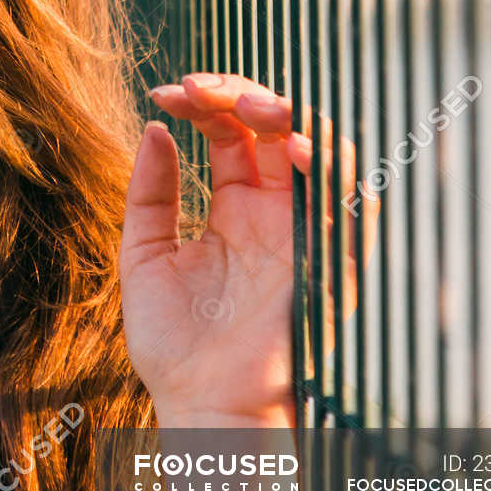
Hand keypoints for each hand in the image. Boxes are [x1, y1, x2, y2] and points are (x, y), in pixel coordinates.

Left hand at [118, 72, 376, 427]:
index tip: (165, 93)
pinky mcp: (328, 260)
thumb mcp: (143, 254)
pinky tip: (291, 146)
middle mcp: (275, 214)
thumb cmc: (173, 342)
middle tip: (198, 86)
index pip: (232, 134)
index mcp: (235, 209)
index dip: (204, 103)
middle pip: (276, 129)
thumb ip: (149, 192)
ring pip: (319, 150)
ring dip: (287, 115)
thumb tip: (156, 129)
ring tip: (244, 105)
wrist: (200, 403)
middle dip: (240, 93)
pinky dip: (328, 167)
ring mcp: (303, 233)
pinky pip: (347, 203)